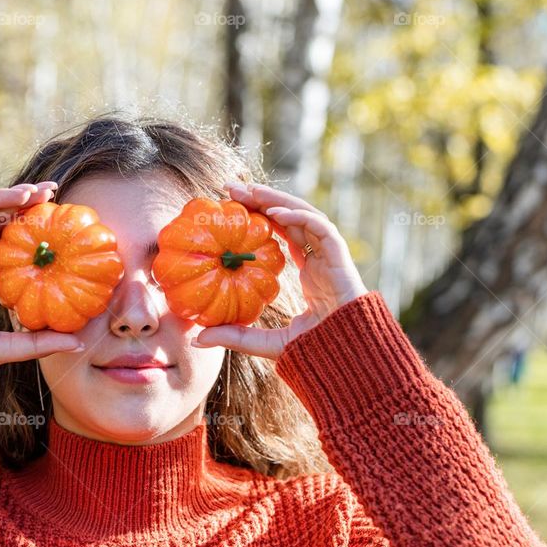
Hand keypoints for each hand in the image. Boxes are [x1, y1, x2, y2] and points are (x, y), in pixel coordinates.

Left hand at [192, 181, 368, 357]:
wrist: (348, 358)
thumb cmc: (315, 352)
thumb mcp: (266, 344)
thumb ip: (236, 337)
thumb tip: (198, 338)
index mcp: (308, 272)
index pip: (282, 235)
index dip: (259, 218)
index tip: (229, 208)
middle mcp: (319, 259)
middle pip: (290, 218)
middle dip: (263, 200)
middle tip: (231, 188)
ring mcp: (330, 257)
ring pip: (304, 215)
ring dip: (278, 200)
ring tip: (249, 191)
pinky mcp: (340, 258)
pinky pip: (320, 228)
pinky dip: (299, 217)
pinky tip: (274, 215)